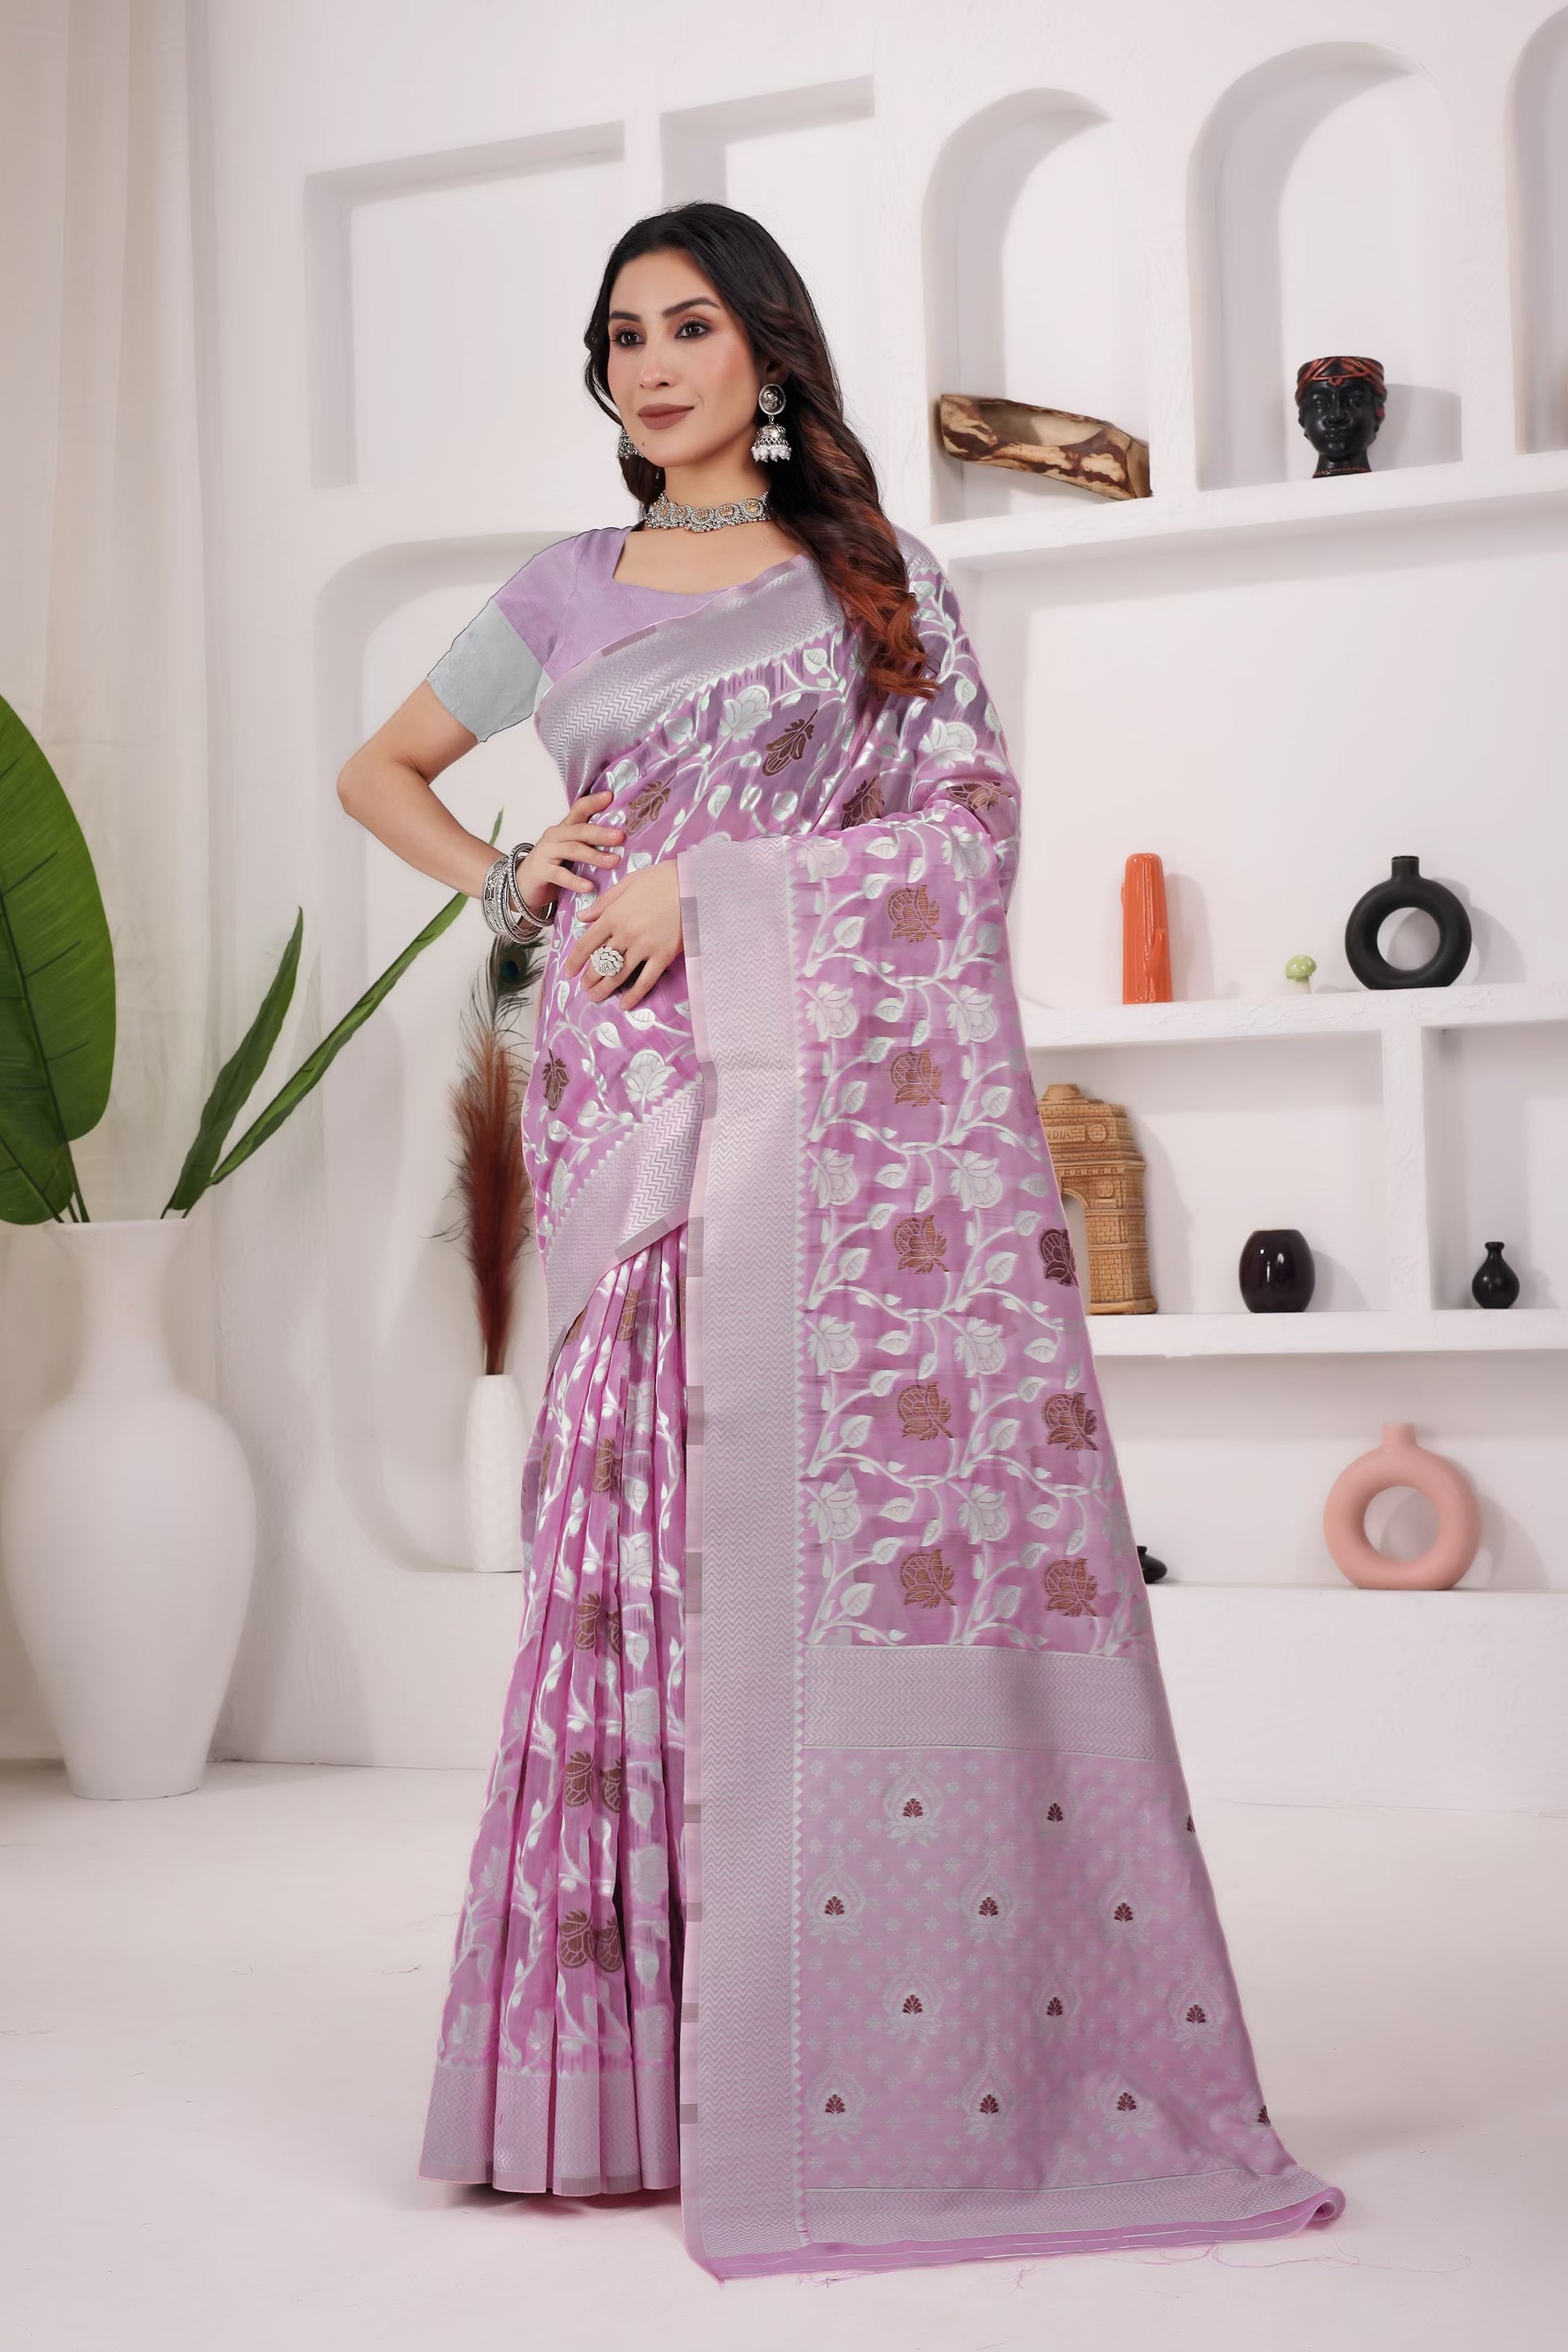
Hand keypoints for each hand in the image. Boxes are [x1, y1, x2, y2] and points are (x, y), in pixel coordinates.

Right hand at [514, 789, 623, 915]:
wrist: (523, 884)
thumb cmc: (553, 865)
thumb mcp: (571, 850)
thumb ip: (589, 843)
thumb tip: (622, 840)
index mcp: (565, 828)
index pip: (579, 810)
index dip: (593, 802)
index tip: (610, 796)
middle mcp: (555, 836)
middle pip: (579, 831)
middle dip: (600, 833)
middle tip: (620, 837)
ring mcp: (546, 852)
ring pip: (572, 850)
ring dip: (594, 856)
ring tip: (613, 862)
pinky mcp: (540, 870)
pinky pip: (559, 875)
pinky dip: (574, 881)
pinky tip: (588, 887)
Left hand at [561, 860, 682, 1009]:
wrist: (692, 885)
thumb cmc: (660, 880)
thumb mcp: (627, 884)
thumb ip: (604, 903)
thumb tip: (582, 917)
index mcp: (612, 916)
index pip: (586, 944)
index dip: (575, 961)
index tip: (569, 972)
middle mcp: (624, 934)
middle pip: (600, 963)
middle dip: (589, 978)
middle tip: (584, 988)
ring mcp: (643, 947)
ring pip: (618, 974)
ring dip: (604, 989)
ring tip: (595, 997)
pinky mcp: (663, 956)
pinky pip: (645, 980)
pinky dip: (634, 995)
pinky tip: (624, 1005)